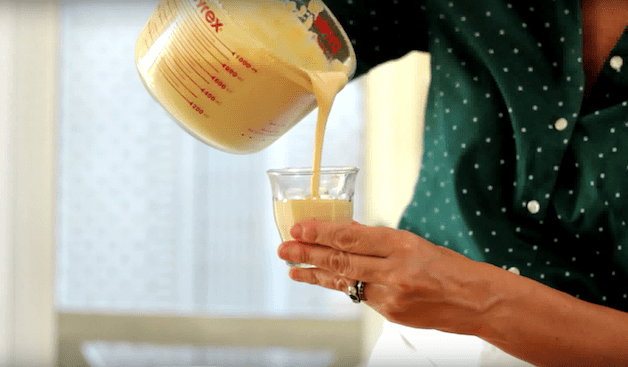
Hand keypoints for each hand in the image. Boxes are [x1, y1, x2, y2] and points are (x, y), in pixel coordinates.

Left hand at [277, 221, 514, 335]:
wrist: (477, 301)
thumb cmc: (449, 267)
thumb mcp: (415, 243)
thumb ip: (378, 240)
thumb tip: (343, 232)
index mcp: (403, 245)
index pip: (352, 237)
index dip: (321, 233)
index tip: (299, 228)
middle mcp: (395, 271)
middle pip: (342, 261)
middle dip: (308, 254)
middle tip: (283, 249)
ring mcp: (392, 296)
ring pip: (344, 281)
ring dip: (315, 274)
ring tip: (292, 268)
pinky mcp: (391, 314)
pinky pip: (360, 296)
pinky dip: (341, 285)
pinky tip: (323, 280)